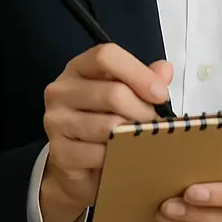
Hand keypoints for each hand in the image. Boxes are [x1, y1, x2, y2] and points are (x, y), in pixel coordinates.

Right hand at [40, 44, 171, 221]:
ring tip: (143, 139)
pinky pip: (99, 153)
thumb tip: (164, 70)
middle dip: (143, 111)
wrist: (79, 165)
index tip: (160, 93)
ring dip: (133, 135)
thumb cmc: (104, 121)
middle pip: (112, 93)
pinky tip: (124, 156)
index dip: (138, 73)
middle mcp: (61, 90)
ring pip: (108, 125)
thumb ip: (145, 79)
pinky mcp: (59, 152)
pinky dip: (118, 156)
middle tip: (156, 123)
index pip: (105, 56)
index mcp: (79, 68)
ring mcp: (56, 121)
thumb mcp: (126, 94)